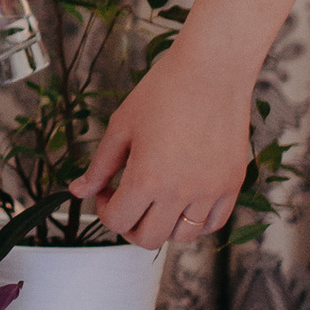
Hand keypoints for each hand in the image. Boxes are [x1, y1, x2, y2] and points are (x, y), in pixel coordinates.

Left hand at [71, 44, 250, 250]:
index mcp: (147, 178)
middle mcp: (180, 192)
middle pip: (148, 239)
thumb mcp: (121, 126)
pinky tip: (184, 200)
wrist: (212, 70)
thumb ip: (99, 165)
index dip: (105, 210)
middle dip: (130, 225)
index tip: (107, 191)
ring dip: (163, 226)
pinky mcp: (232, 184)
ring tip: (157, 200)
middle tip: (127, 202)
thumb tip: (77, 192)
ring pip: (183, 236)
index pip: (118, 221)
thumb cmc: (163, 91)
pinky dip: (196, 221)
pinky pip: (214, 223)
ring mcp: (210, 191)